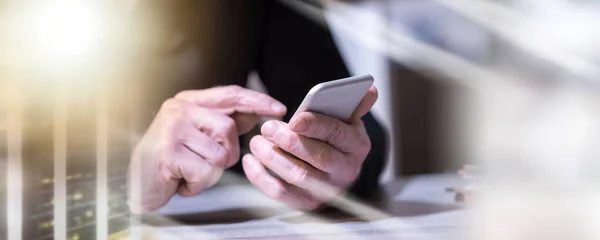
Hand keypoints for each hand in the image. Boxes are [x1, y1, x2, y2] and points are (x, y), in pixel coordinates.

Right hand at [128, 86, 285, 211]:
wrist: (140, 183)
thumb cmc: (172, 159)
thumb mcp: (200, 135)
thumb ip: (226, 122)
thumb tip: (257, 111)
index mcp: (189, 101)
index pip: (231, 94)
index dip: (257, 100)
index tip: (279, 109)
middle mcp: (179, 109)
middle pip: (229, 128)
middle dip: (226, 153)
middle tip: (206, 162)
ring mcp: (172, 129)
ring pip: (219, 154)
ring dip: (211, 172)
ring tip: (190, 171)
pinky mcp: (168, 152)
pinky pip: (205, 172)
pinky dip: (198, 184)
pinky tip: (182, 180)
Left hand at [243, 86, 377, 208]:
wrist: (332, 167)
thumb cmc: (335, 137)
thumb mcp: (347, 119)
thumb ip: (354, 104)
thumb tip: (370, 90)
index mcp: (357, 146)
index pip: (337, 134)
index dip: (315, 125)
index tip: (294, 118)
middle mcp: (346, 171)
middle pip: (318, 157)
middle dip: (290, 142)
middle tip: (267, 128)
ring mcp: (327, 190)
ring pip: (298, 176)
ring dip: (273, 158)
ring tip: (256, 141)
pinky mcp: (307, 203)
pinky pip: (281, 193)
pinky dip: (261, 178)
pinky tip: (250, 160)